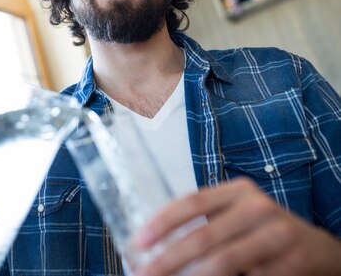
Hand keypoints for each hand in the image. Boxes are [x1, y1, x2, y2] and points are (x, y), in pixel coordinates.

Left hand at [134, 177, 340, 275]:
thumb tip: (154, 246)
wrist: (320, 249)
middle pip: (203, 236)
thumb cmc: (263, 231)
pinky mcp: (293, 262)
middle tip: (144, 274)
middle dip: (168, 260)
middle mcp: (258, 207)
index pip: (191, 202)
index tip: (138, 242)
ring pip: (224, 261)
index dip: (162, 222)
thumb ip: (205, 223)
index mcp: (238, 191)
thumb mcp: (236, 216)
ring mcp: (278, 234)